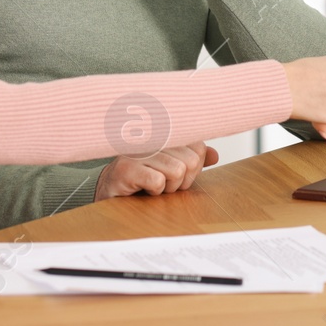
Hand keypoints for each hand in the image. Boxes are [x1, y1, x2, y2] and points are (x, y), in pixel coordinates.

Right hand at [94, 141, 219, 199]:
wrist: (110, 191)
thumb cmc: (144, 179)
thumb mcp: (173, 169)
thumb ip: (194, 161)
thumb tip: (215, 156)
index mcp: (166, 134)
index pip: (198, 147)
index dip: (195, 167)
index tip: (178, 174)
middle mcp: (152, 137)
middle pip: (190, 161)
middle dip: (182, 181)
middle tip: (164, 182)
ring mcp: (138, 151)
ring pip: (177, 171)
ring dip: (168, 187)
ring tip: (153, 186)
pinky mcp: (126, 168)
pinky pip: (158, 182)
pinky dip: (155, 191)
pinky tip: (143, 188)